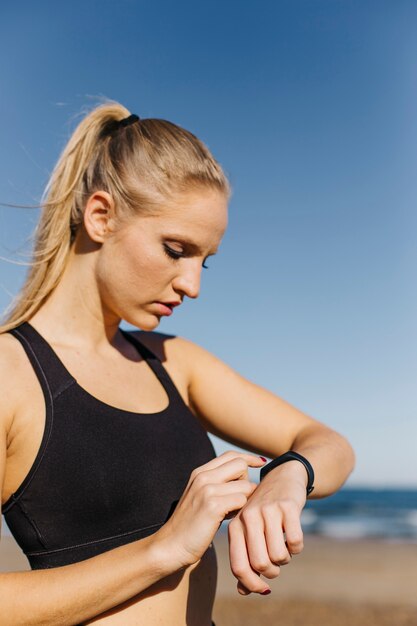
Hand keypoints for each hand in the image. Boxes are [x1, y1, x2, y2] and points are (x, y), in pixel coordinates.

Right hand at [155, 451, 265, 568]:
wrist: (171, 545)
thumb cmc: (191, 525)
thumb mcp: (202, 497)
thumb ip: (219, 485)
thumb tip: (246, 481)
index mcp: (200, 472)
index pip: (231, 455)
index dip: (248, 458)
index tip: (260, 463)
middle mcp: (203, 476)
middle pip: (240, 464)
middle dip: (248, 480)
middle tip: (242, 497)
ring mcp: (207, 490)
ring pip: (245, 484)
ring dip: (246, 499)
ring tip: (235, 511)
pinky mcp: (213, 505)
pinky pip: (241, 500)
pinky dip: (242, 510)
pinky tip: (231, 518)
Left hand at [227, 460, 307, 594]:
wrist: (282, 477)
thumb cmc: (264, 512)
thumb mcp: (250, 531)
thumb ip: (245, 558)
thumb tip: (244, 591)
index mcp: (235, 526)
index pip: (239, 566)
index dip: (252, 584)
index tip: (264, 589)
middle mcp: (248, 517)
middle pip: (261, 564)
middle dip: (273, 571)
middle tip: (276, 563)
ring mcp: (268, 511)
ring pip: (279, 555)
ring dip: (286, 558)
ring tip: (284, 547)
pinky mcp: (288, 507)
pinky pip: (295, 542)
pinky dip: (297, 547)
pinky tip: (293, 537)